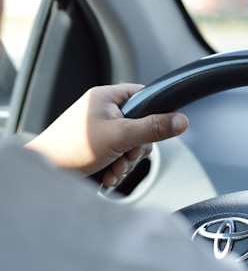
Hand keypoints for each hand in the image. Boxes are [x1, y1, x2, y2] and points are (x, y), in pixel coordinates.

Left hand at [25, 84, 187, 186]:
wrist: (44, 172)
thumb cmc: (71, 149)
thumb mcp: (120, 136)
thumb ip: (153, 128)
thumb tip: (182, 121)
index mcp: (107, 97)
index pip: (144, 97)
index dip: (154, 115)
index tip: (154, 132)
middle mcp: (104, 110)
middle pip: (141, 125)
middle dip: (137, 149)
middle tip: (126, 156)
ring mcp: (100, 129)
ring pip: (131, 143)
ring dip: (127, 162)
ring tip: (114, 169)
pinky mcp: (97, 146)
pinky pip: (119, 154)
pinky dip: (117, 167)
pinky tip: (108, 174)